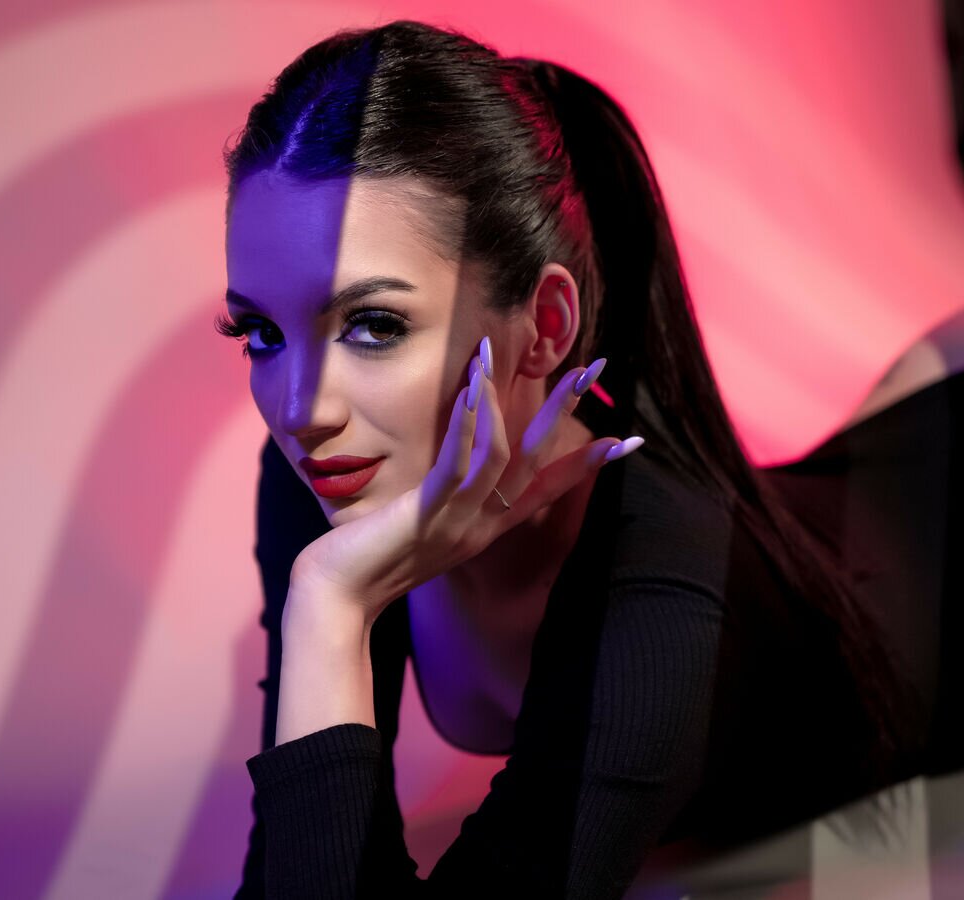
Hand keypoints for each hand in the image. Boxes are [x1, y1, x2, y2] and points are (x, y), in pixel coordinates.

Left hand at [288, 339, 641, 625]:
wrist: (338, 600)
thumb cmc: (370, 560)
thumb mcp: (421, 529)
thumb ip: (444, 503)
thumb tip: (451, 469)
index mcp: (484, 528)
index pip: (546, 491)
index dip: (585, 465)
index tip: (625, 440)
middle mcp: (481, 524)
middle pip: (536, 463)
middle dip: (564, 413)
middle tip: (590, 369)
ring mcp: (458, 520)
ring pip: (501, 456)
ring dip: (500, 401)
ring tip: (492, 353)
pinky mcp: (427, 513)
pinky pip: (458, 465)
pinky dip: (468, 426)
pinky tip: (471, 391)